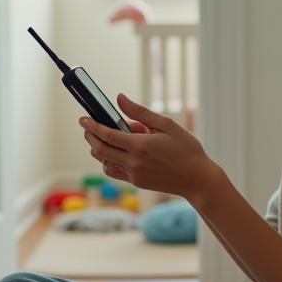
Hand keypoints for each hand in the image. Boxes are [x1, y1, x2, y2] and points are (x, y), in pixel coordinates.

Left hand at [81, 94, 218, 200]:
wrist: (197, 179)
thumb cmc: (186, 149)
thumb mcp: (167, 125)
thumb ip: (141, 113)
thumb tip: (120, 99)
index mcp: (140, 145)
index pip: (107, 135)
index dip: (93, 126)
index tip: (84, 118)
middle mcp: (133, 162)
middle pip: (100, 149)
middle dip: (90, 137)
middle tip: (87, 127)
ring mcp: (134, 175)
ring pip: (105, 163)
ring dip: (98, 150)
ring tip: (101, 138)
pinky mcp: (137, 182)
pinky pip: (114, 172)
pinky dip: (109, 161)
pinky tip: (115, 153)